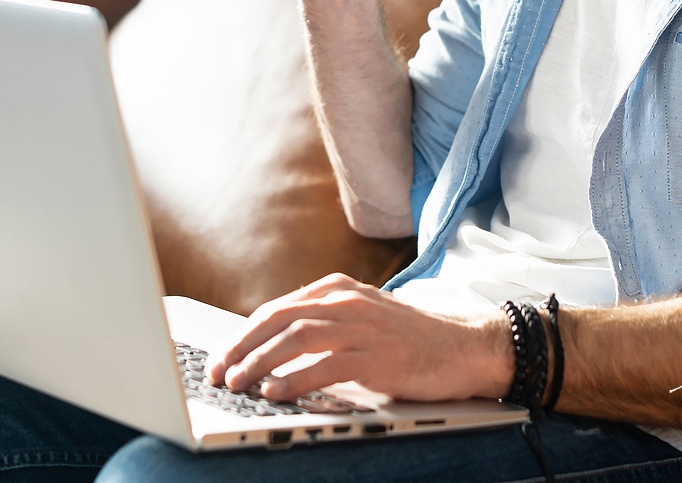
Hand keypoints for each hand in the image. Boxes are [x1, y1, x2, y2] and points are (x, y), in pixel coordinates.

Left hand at [204, 273, 511, 402]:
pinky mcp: (378, 355)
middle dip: (241, 346)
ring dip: (260, 361)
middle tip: (218, 371)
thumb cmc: (410, 338)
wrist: (464, 346)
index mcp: (338, 289)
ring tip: (238, 381)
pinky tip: (276, 391)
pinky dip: (296, 378)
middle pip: (278, 317)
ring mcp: (363, 326)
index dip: (243, 334)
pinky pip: (327, 365)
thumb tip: (272, 343)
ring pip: (296, 337)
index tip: (221, 357)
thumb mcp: (361, 317)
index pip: (276, 308)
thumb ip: (323, 322)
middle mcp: (346, 301)